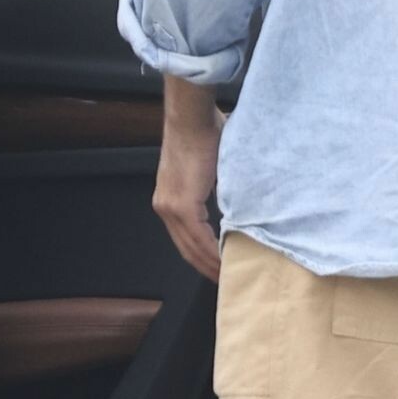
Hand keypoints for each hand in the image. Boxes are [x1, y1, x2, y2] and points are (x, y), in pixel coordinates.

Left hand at [155, 103, 224, 280]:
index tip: (218, 269)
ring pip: (192, 246)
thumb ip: (215, 189)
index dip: (201, 257)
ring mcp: (170, 207)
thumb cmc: (203, 132)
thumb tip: (234, 202)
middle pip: (186, 248)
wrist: (192, 117)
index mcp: (168, 199)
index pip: (184, 238)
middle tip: (225, 281)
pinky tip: (226, 262)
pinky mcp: (181, 204)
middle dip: (206, 267)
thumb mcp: (209, 170)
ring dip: (211, 263)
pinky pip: (198, 237)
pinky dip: (213, 251)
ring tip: (228, 276)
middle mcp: (164, 207)